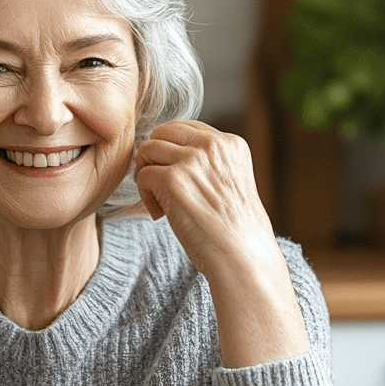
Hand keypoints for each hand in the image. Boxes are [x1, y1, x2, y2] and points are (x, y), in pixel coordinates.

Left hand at [134, 121, 308, 367]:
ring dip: (147, 177)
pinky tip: (159, 214)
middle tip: (161, 189)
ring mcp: (192, 160)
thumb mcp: (230, 182)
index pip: (185, 128)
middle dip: (155, 158)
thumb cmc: (235, 231)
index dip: (171, 151)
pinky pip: (142, 176)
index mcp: (231, 143)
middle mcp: (213, 145)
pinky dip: (145, 197)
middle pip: (161, 133)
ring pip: (147, 151)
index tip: (177, 178)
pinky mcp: (173, 179)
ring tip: (161, 203)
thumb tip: (166, 153)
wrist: (242, 257)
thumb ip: (208, 163)